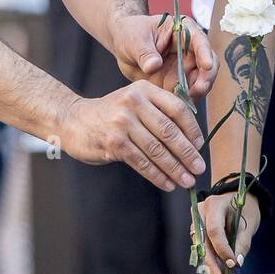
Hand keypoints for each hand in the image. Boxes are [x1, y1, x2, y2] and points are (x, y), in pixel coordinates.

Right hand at [59, 79, 205, 191]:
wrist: (74, 120)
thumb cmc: (112, 114)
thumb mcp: (134, 101)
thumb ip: (159, 112)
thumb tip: (192, 140)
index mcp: (144, 89)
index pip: (177, 109)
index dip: (192, 129)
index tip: (200, 146)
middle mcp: (134, 102)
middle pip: (169, 131)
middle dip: (187, 153)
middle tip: (199, 168)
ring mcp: (122, 122)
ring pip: (157, 150)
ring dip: (175, 169)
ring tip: (187, 180)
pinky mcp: (113, 142)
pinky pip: (142, 162)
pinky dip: (157, 176)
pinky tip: (168, 184)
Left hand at [109, 13, 216, 100]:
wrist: (123, 48)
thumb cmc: (131, 34)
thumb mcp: (134, 40)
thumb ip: (144, 52)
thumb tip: (154, 65)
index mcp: (182, 30)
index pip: (199, 40)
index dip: (205, 53)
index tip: (206, 65)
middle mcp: (189, 49)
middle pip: (207, 64)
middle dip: (206, 78)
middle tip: (198, 90)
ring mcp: (185, 67)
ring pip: (201, 81)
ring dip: (197, 92)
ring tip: (188, 100)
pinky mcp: (179, 83)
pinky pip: (187, 94)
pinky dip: (186, 101)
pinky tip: (179, 107)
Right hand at [198, 190, 259, 273]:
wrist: (238, 199)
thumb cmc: (245, 209)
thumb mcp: (249, 223)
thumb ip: (242, 243)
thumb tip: (237, 263)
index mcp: (214, 204)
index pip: (214, 230)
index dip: (222, 249)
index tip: (233, 264)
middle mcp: (200, 211)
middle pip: (203, 240)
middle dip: (211, 261)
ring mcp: (196, 220)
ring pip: (200, 246)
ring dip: (210, 262)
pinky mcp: (197, 229)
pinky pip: (202, 246)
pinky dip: (210, 259)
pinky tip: (218, 270)